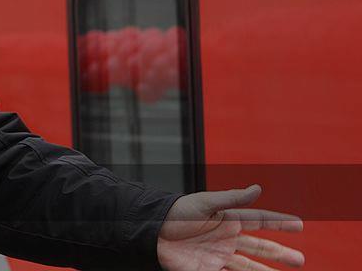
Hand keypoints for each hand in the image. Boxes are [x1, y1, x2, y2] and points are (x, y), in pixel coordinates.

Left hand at [157, 185, 303, 270]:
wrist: (151, 230)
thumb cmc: (175, 212)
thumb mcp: (205, 202)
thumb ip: (232, 198)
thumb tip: (258, 188)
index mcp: (227, 219)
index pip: (259, 220)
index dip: (279, 223)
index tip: (299, 224)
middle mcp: (226, 238)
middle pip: (259, 247)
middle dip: (279, 253)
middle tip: (300, 260)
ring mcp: (218, 255)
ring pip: (248, 266)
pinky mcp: (207, 269)